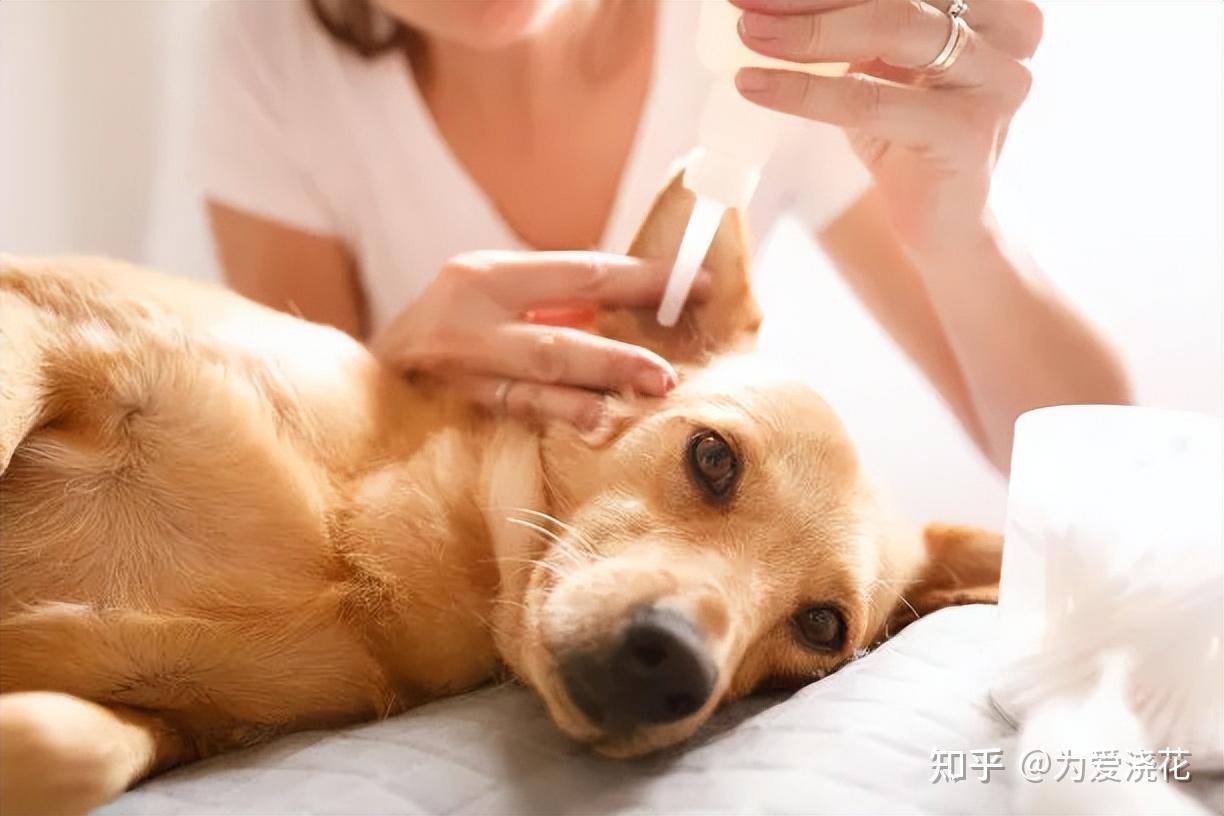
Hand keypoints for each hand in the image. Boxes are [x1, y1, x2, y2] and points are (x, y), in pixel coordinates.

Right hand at [370, 251, 707, 428]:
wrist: (365, 378)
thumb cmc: (448, 333)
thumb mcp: (492, 298)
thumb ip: (553, 301)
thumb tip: (638, 305)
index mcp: (485, 275)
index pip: (581, 273)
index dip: (644, 281)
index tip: (698, 287)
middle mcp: (467, 317)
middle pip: (558, 336)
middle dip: (619, 355)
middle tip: (669, 372)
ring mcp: (456, 369)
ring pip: (534, 381)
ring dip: (594, 394)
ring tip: (640, 400)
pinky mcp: (448, 408)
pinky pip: (512, 414)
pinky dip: (556, 418)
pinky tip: (593, 427)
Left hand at [730, 0, 1041, 256]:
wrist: (944, 222)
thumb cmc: (906, 131)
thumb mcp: (882, 60)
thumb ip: (853, 18)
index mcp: (995, 1)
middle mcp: (1012, 28)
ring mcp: (998, 79)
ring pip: (891, 29)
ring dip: (807, 31)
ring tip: (750, 34)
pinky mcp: (968, 133)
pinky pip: (870, 100)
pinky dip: (805, 90)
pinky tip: (757, 85)